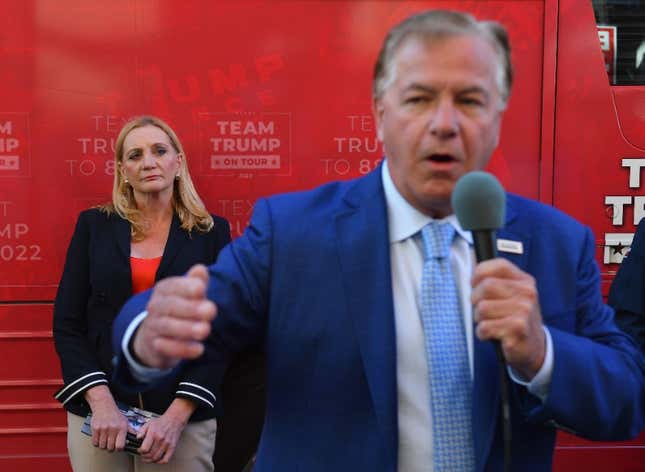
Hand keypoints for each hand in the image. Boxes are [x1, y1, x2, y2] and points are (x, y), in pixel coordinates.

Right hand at [84, 385, 128, 451]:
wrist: (104, 405)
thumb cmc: (114, 414)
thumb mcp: (125, 421)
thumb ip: (130, 431)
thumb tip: (136, 438)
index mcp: (121, 427)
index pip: (120, 446)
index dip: (119, 448)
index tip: (118, 447)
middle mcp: (113, 428)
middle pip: (110, 447)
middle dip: (111, 447)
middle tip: (111, 443)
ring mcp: (103, 429)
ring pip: (102, 446)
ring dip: (103, 445)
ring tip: (105, 440)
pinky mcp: (95, 429)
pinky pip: (95, 442)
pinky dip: (97, 442)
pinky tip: (100, 438)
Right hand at [133, 264, 216, 368]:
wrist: (153, 337)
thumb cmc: (179, 309)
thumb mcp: (188, 294)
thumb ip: (196, 282)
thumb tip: (201, 269)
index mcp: (164, 290)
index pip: (173, 285)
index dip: (186, 287)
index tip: (202, 289)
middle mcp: (156, 306)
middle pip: (170, 305)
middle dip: (191, 308)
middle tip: (212, 311)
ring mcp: (153, 326)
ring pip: (167, 326)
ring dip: (187, 328)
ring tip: (206, 330)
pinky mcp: (154, 346)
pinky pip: (165, 347)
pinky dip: (181, 349)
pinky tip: (199, 349)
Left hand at [137, 398, 195, 462]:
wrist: (174, 419)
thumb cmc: (161, 422)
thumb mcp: (149, 423)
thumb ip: (141, 431)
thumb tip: (137, 438)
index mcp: (153, 433)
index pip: (145, 449)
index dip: (140, 451)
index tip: (140, 450)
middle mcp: (160, 439)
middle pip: (150, 454)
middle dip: (144, 456)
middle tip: (143, 455)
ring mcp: (167, 444)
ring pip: (156, 458)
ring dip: (150, 460)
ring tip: (148, 458)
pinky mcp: (172, 447)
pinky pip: (166, 459)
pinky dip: (160, 462)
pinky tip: (157, 459)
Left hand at [471, 258, 545, 378]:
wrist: (535, 347)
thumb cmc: (516, 319)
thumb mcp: (512, 296)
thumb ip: (495, 281)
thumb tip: (471, 271)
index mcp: (525, 281)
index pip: (499, 265)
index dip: (479, 273)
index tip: (474, 284)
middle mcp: (527, 293)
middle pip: (486, 286)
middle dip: (476, 300)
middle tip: (483, 311)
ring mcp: (524, 311)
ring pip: (482, 308)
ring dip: (479, 319)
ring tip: (491, 323)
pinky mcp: (517, 329)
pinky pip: (484, 327)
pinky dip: (482, 333)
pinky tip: (494, 335)